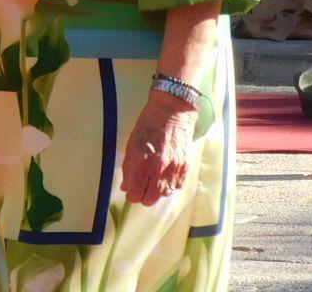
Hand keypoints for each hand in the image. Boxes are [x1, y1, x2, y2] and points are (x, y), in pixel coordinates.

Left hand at [119, 90, 197, 205]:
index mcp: (141, 160)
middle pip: (150, 198)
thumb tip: (126, 186)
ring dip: (156, 192)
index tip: (130, 191)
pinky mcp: (185, 167)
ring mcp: (174, 169)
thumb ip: (128, 167)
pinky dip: (169, 186)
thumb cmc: (148, 124)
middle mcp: (158, 168)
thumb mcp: (132, 142)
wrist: (172, 112)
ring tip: (152, 181)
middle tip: (140, 188)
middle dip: (143, 197)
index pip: (135, 192)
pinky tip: (164, 177)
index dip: (131, 194)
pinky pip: (176, 187)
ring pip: (164, 194)